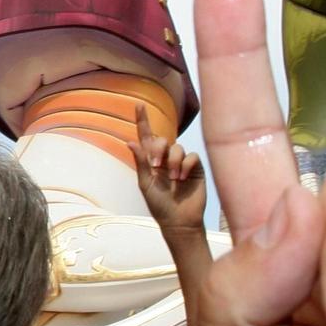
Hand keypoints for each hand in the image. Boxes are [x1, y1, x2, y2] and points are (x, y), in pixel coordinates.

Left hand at [133, 106, 205, 235]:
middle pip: (162, 140)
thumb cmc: (160, 205)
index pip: (146, 137)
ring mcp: (182, 162)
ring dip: (173, 162)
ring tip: (173, 179)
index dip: (142, 121)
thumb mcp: (146, 184)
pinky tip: (183, 178)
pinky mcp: (196, 167)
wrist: (179, 221)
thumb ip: (141, 162)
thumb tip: (130, 141)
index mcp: (151, 161)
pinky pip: (192, 156)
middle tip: (156, 166)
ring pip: (177, 147)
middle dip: (158, 149)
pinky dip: (186, 165)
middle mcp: (166, 158)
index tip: (138, 105)